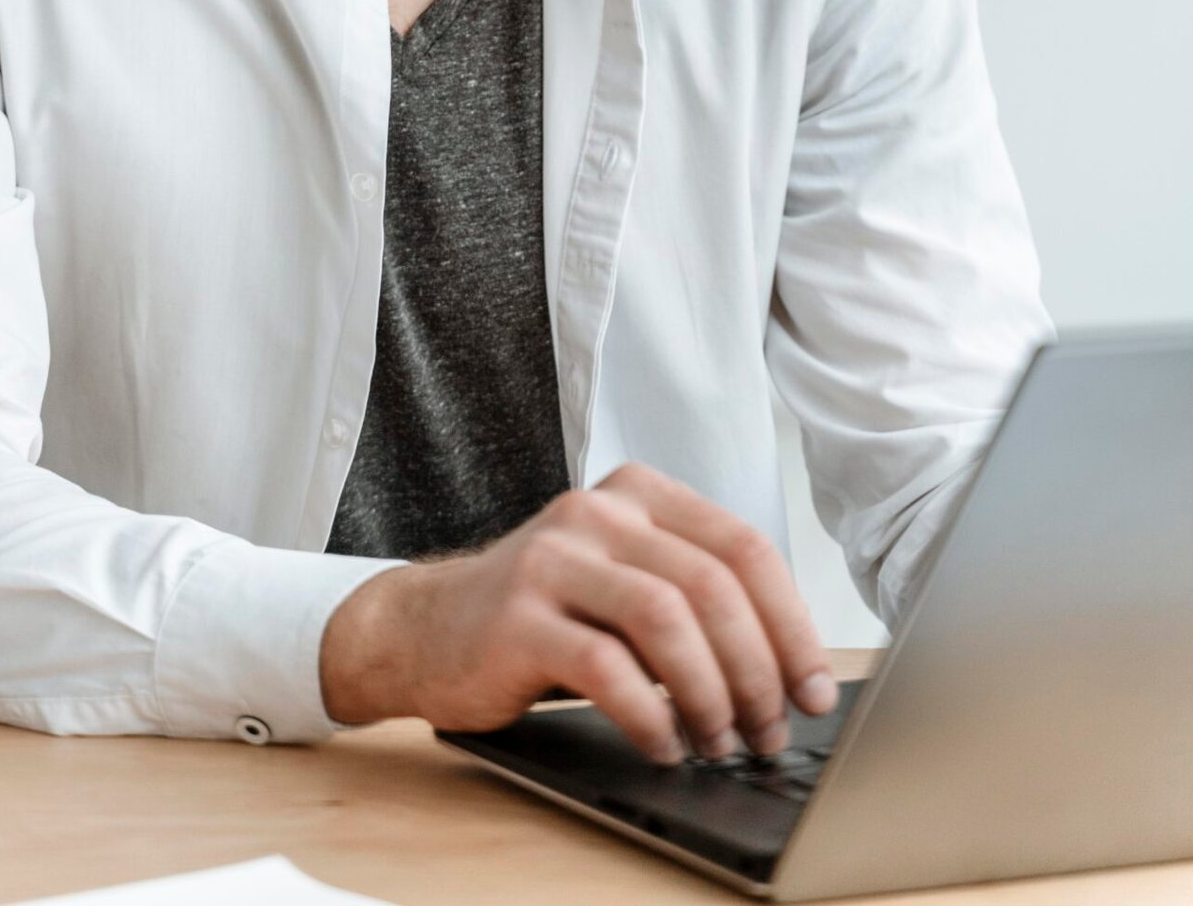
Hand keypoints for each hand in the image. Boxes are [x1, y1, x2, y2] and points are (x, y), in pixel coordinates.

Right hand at [318, 463, 837, 761]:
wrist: (426, 627)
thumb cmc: (545, 615)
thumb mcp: (623, 583)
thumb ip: (693, 600)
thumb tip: (790, 674)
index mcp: (637, 495)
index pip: (743, 548)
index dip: (792, 624)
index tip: (815, 689)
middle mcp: (598, 513)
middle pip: (713, 585)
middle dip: (759, 671)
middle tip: (770, 731)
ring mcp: (554, 560)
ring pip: (667, 619)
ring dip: (711, 695)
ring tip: (720, 743)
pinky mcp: (519, 617)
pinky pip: (607, 668)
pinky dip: (650, 717)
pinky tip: (662, 746)